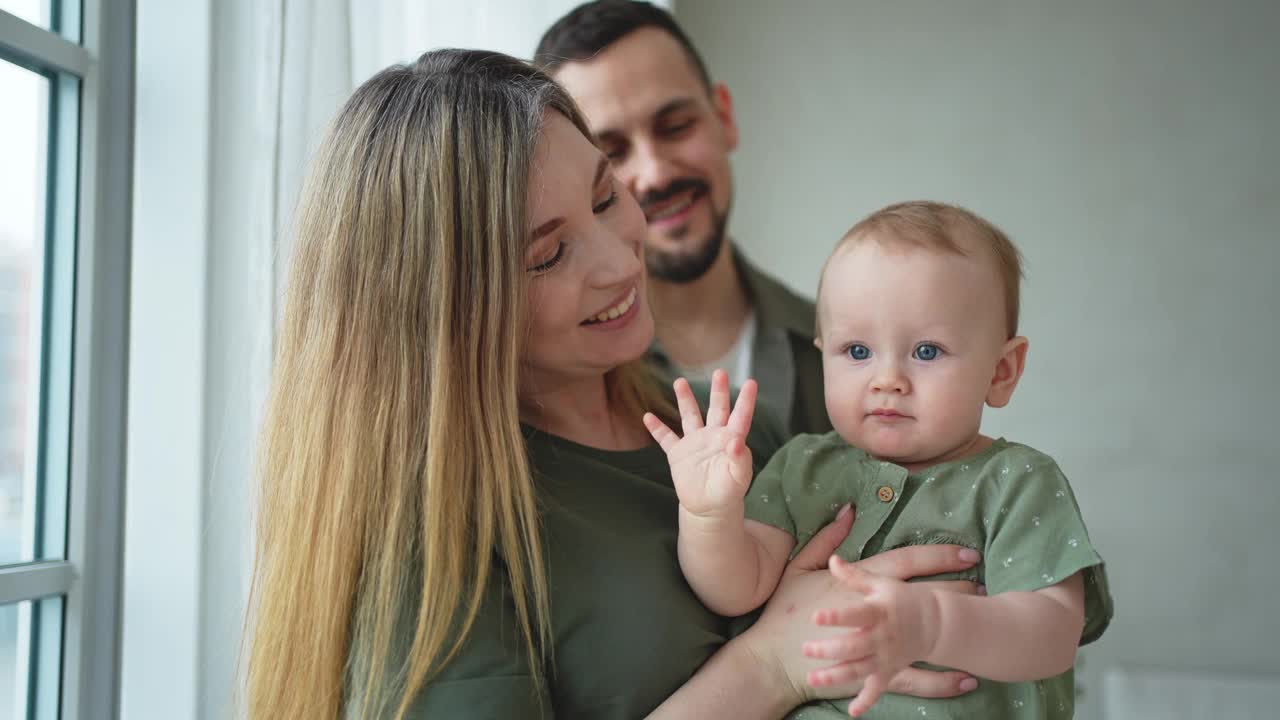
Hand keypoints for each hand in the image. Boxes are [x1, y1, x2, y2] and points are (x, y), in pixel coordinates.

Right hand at [643, 369, 756, 518]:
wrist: (709, 509)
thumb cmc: (728, 493)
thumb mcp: (738, 478)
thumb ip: (740, 459)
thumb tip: (737, 440)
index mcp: (731, 440)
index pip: (740, 417)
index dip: (746, 401)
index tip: (751, 383)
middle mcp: (713, 436)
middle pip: (716, 408)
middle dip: (718, 391)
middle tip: (720, 372)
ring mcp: (695, 443)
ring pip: (689, 416)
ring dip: (685, 400)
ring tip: (680, 382)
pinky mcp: (678, 454)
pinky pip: (666, 438)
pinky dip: (657, 428)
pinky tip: (647, 416)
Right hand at [738, 510, 981, 708]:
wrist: (772, 659)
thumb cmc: (782, 613)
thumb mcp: (800, 567)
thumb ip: (826, 538)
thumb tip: (849, 510)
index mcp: (859, 583)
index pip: (907, 563)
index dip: (938, 556)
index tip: (967, 552)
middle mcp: (874, 612)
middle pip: (926, 596)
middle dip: (958, 589)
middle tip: (986, 585)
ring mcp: (877, 643)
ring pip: (927, 637)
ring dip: (956, 633)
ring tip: (982, 628)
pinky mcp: (875, 671)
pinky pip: (916, 677)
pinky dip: (941, 679)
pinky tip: (965, 678)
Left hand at [803, 557, 941, 715]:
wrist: (934, 622)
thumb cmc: (901, 598)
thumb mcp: (880, 582)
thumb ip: (854, 575)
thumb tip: (834, 560)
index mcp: (876, 611)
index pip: (855, 614)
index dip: (837, 616)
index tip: (816, 617)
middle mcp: (880, 636)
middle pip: (853, 646)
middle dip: (830, 649)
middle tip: (806, 649)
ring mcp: (884, 656)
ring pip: (859, 669)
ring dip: (837, 676)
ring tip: (813, 678)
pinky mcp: (888, 671)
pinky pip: (877, 689)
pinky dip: (866, 701)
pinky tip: (852, 711)